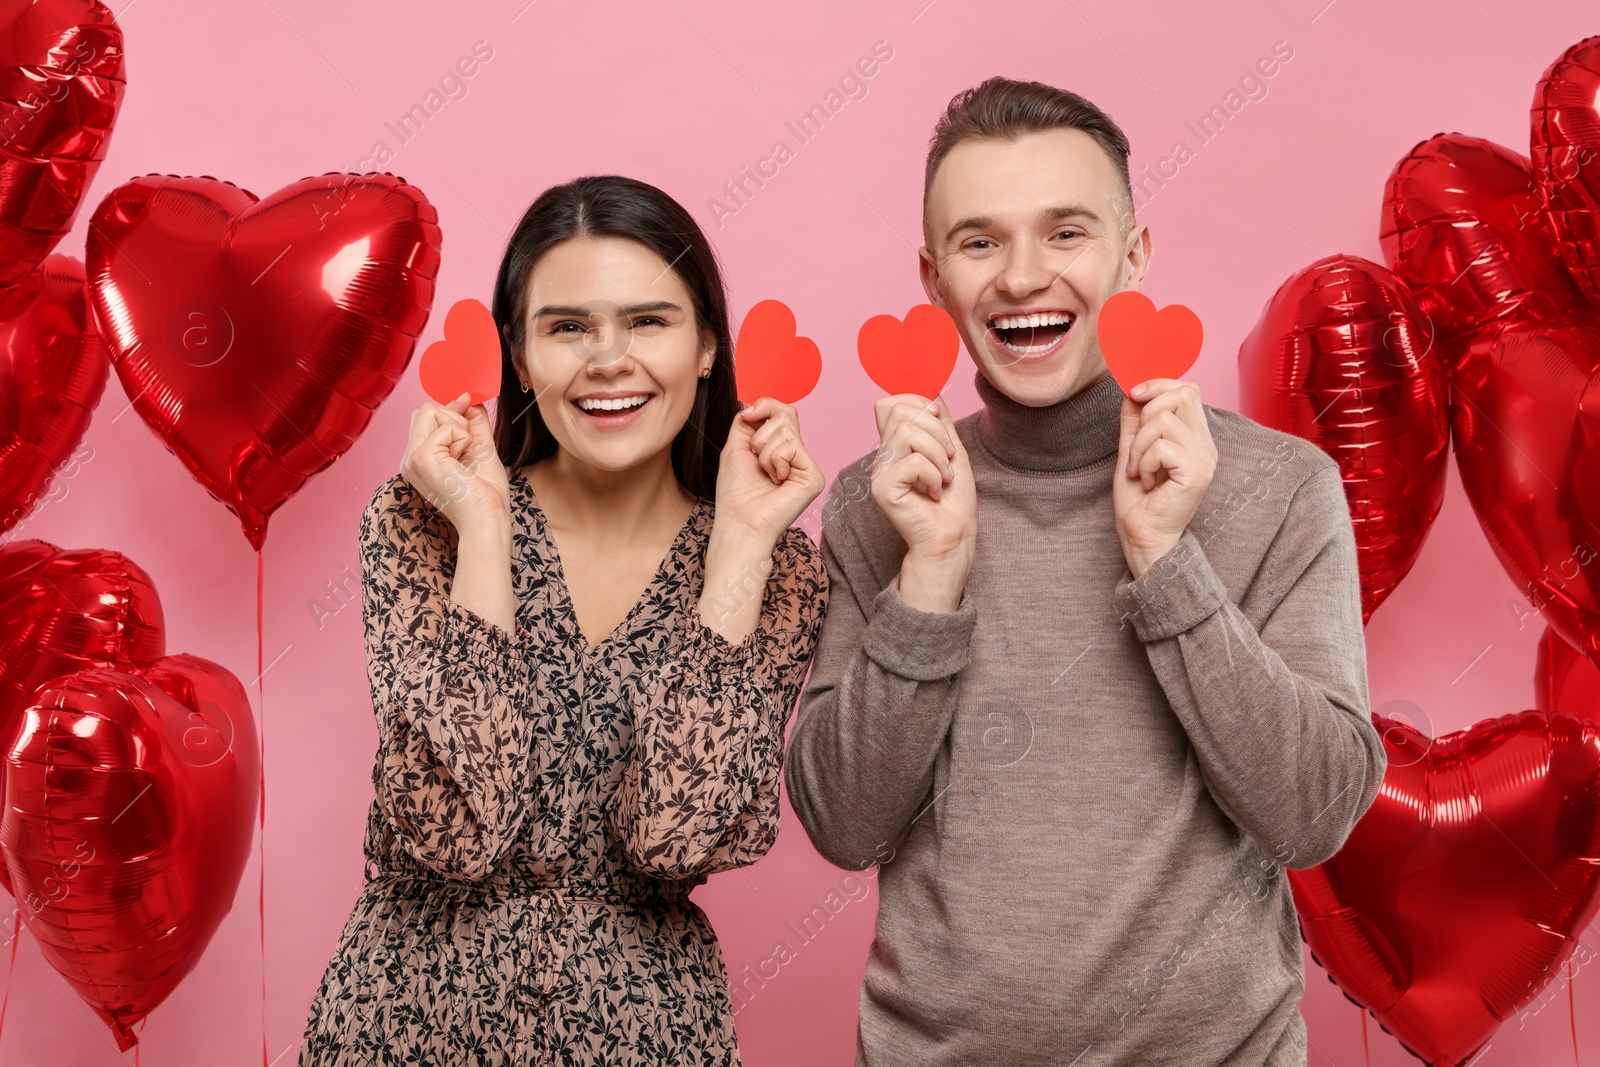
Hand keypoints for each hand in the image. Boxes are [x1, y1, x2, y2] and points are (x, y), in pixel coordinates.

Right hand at [399, 391, 510, 537]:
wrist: (487, 518)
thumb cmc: (485, 493)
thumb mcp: (479, 447)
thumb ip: (473, 422)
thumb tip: (470, 398)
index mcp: (419, 459)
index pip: (425, 416)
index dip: (449, 411)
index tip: (468, 408)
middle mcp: (409, 459)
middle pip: (425, 410)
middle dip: (454, 419)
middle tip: (465, 449)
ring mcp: (412, 458)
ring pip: (431, 410)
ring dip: (459, 429)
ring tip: (463, 456)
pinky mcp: (421, 457)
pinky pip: (445, 425)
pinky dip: (462, 439)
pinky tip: (461, 462)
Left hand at [712, 397, 825, 545]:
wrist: (739, 520)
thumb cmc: (735, 492)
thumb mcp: (736, 446)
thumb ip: (747, 422)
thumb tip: (756, 404)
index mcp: (780, 448)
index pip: (782, 411)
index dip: (765, 406)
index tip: (747, 417)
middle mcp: (796, 455)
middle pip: (787, 414)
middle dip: (760, 432)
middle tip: (754, 457)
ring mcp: (807, 465)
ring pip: (786, 430)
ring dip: (764, 451)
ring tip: (765, 474)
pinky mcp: (814, 476)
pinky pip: (792, 446)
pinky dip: (775, 460)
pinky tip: (776, 480)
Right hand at [870, 393, 976, 611]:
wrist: (954, 534)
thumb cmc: (954, 497)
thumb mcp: (951, 448)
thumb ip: (939, 419)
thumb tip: (931, 386)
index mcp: (895, 444)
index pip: (889, 403)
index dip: (917, 402)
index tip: (939, 420)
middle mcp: (883, 455)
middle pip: (900, 411)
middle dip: (937, 431)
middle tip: (948, 459)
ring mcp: (880, 471)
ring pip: (908, 433)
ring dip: (938, 455)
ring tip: (943, 477)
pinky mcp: (883, 489)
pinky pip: (912, 461)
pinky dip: (934, 475)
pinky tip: (934, 492)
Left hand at [1113, 378, 1217, 578]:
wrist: (1142, 537)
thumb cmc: (1138, 500)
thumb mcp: (1131, 450)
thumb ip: (1134, 420)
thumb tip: (1131, 390)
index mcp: (1194, 437)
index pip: (1188, 389)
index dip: (1159, 384)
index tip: (1133, 394)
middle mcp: (1205, 445)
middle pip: (1182, 394)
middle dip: (1146, 413)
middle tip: (1136, 448)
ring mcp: (1204, 458)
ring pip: (1164, 419)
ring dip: (1138, 445)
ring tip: (1138, 470)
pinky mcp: (1196, 473)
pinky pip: (1162, 447)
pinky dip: (1143, 462)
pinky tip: (1146, 482)